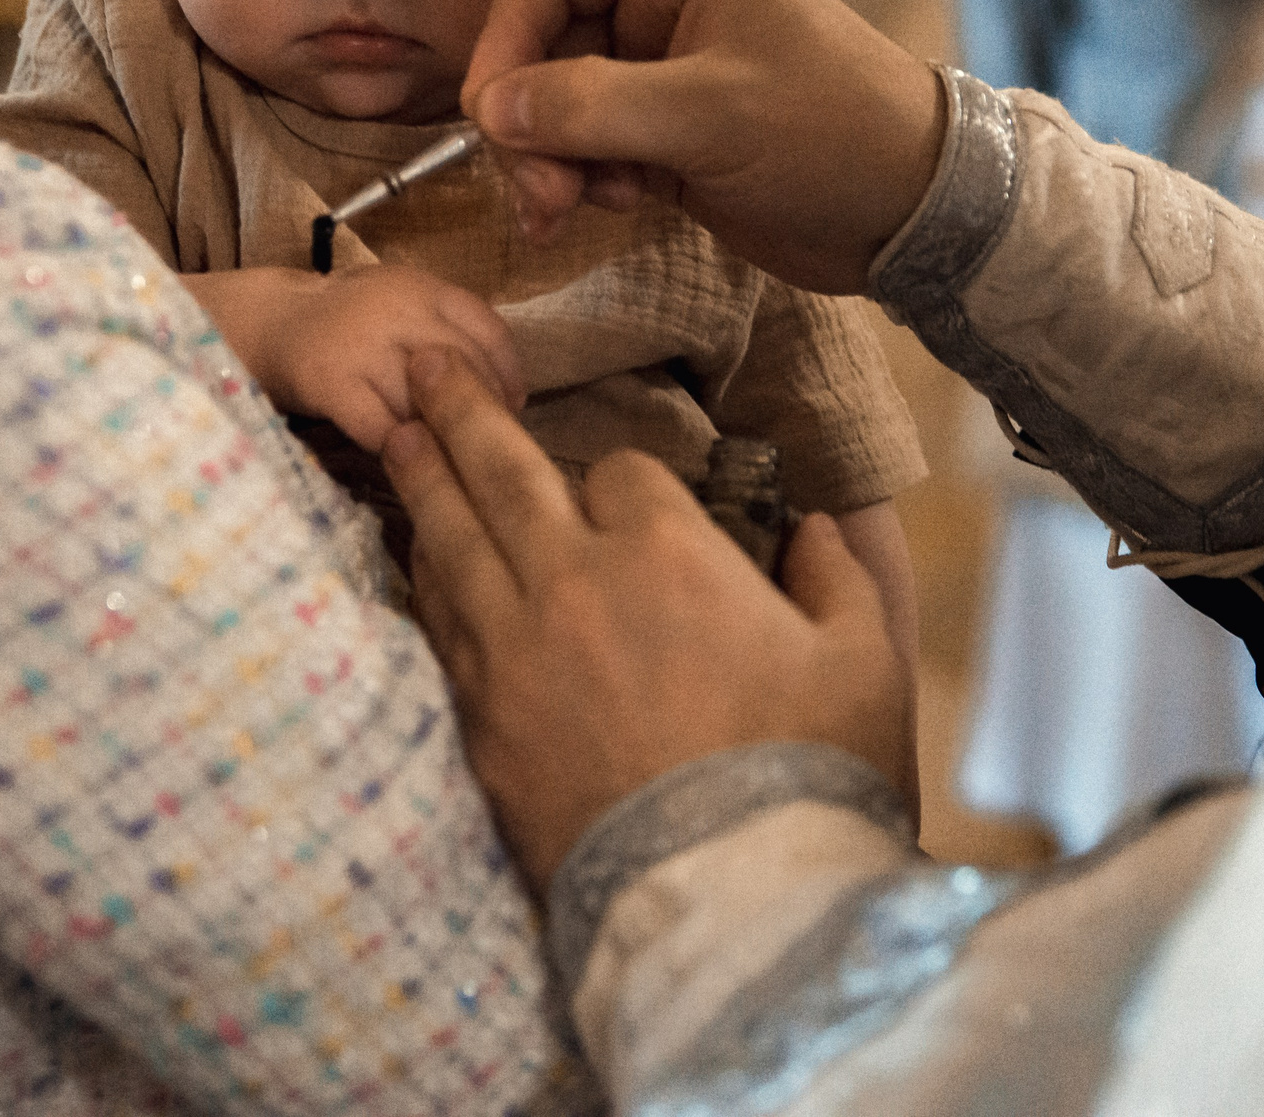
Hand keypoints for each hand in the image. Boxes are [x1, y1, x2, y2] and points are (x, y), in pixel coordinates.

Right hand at [184, 266, 525, 451]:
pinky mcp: (331, 381)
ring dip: (437, 434)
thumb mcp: (402, 306)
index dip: (508, 373)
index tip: (512, 405)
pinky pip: (382, 428)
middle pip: (461, 368)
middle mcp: (396, 310)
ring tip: (441, 454)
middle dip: (478, 410)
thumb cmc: (346, 322)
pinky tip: (404, 459)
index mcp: (422, 287)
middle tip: (481, 441)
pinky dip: (400, 449)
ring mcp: (362, 345)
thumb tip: (509, 392)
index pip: (487, 328)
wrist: (267, 322)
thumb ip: (449, 333)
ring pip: (424, 402)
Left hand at [383, 351, 913, 891]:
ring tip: (397, 433)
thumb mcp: (866, 662)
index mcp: (669, 550)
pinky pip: (436, 622)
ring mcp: (512, 649)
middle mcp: (573, 579)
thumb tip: (816, 531)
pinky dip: (420, 574)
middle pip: (504, 472)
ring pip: (451, 537)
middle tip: (427, 364)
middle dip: (465, 411)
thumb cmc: (807, 773)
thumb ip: (839, 579)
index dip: (627, 475)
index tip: (631, 492)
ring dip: (423, 476)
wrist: (721, 899)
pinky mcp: (478, 720)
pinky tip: (411, 554)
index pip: (624, 471)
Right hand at [461, 0, 947, 294]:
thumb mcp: (711, 114)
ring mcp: (664, 81)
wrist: (916, 212)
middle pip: (544, 45)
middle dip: (527, 119)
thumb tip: (492, 108)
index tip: (491, 112)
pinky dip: (583, 183)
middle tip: (535, 194)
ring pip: (561, 108)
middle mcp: (662, 13)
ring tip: (564, 213)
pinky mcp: (671, 145)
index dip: (506, 33)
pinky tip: (612, 209)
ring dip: (548, 161)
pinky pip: (593, 152)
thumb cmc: (833, 133)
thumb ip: (596, 106)